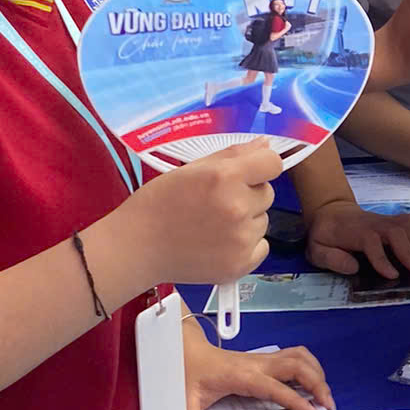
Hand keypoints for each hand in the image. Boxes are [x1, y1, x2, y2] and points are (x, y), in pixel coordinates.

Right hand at [116, 139, 284, 288]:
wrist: (137, 246)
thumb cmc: (159, 204)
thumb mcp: (192, 169)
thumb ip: (233, 155)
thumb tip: (265, 145)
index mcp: (224, 177)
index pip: (272, 164)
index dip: (262, 166)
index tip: (250, 174)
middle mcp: (237, 207)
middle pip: (267, 193)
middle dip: (248, 195)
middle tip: (216, 203)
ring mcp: (240, 239)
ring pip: (263, 221)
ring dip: (246, 221)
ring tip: (212, 225)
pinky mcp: (240, 264)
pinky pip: (261, 246)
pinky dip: (246, 246)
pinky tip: (219, 244)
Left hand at [182, 324, 332, 409]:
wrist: (189, 351)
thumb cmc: (191, 372)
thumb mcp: (186, 397)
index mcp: (243, 375)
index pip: (276, 387)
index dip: (296, 400)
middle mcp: (258, 364)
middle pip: (298, 366)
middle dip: (318, 384)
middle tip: (328, 406)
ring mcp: (264, 359)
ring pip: (300, 357)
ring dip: (317, 373)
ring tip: (325, 395)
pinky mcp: (266, 359)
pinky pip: (295, 356)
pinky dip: (310, 366)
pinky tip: (313, 381)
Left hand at [303, 201, 409, 280]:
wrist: (331, 212)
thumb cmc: (325, 235)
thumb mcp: (316, 250)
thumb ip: (330, 259)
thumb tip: (353, 267)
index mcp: (352, 232)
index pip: (370, 241)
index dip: (381, 258)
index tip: (393, 275)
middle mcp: (372, 223)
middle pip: (395, 232)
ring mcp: (384, 220)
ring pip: (406, 226)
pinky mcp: (392, 221)